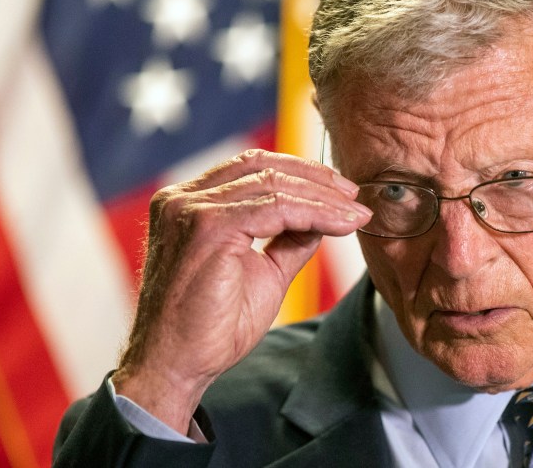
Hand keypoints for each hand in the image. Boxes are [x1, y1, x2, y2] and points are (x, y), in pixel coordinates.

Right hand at [111, 150, 370, 432]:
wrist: (176, 366)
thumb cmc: (211, 325)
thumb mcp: (263, 271)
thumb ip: (290, 239)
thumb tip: (325, 216)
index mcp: (190, 202)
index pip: (252, 167)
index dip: (302, 173)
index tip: (342, 193)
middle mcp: (184, 197)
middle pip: (263, 167)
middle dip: (317, 179)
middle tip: (355, 198)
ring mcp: (191, 209)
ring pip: (273, 186)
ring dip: (323, 199)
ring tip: (355, 214)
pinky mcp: (207, 227)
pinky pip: (275, 208)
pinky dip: (314, 213)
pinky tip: (340, 225)